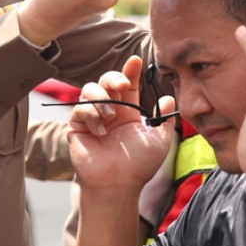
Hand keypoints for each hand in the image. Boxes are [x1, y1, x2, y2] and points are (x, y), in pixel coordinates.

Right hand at [68, 56, 176, 193]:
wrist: (118, 184)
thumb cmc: (139, 166)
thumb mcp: (159, 141)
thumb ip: (164, 119)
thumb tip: (168, 98)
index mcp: (128, 112)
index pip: (128, 84)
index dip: (131, 71)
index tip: (137, 60)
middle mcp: (109, 110)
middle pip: (106, 81)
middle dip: (114, 77)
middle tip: (122, 84)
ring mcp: (92, 117)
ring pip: (90, 89)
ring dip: (102, 99)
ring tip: (111, 116)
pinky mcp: (77, 125)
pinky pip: (80, 108)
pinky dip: (92, 116)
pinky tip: (101, 132)